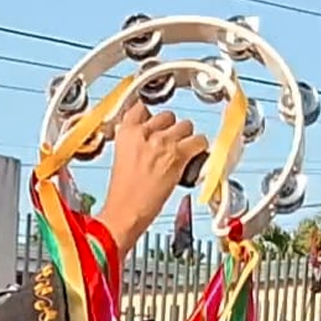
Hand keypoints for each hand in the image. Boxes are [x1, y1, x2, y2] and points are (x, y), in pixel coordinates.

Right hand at [97, 101, 208, 253]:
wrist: (126, 212)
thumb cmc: (122, 194)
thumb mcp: (120, 160)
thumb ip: (133, 143)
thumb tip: (145, 138)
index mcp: (125, 133)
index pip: (141, 108)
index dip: (150, 116)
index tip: (154, 123)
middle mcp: (145, 133)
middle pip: (167, 115)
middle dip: (170, 129)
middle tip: (168, 144)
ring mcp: (163, 143)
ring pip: (185, 126)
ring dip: (186, 138)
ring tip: (181, 152)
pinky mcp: (179, 155)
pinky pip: (199, 141)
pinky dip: (200, 148)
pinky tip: (194, 157)